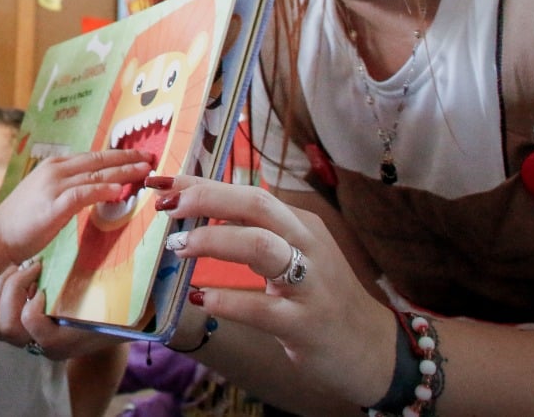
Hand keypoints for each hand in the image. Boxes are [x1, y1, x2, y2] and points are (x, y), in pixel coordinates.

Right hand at [0, 149, 152, 263]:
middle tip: (149, 158)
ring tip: (143, 172)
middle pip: (98, 161)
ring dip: (122, 172)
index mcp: (54, 166)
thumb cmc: (21, 220)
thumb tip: (93, 189)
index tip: (136, 156)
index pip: (92, 157)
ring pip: (95, 175)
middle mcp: (55, 170)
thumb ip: (68, 189)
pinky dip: (101, 190)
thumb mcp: (46, 195)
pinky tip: (117, 191)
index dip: (116, 156)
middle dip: (126, 159)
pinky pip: (83, 194)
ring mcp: (54, 186)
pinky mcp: (54, 204)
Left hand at [0, 259, 121, 359]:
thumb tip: (143, 278)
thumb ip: (121, 294)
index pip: (31, 323)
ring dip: (0, 291)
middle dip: (11, 290)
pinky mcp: (18, 325)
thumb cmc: (121, 309)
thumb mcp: (123, 303)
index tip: (46, 279)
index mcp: (63, 341)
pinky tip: (17, 273)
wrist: (114, 325)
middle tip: (31, 267)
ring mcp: (27, 337)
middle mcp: (41, 344)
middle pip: (6, 326)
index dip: (33, 301)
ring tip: (20, 268)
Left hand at [149, 175, 396, 407]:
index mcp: (299, 225)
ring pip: (261, 246)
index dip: (201, 184)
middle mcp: (308, 246)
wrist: (373, 351)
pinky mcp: (306, 324)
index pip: (247, 192)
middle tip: (166, 206)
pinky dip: (227, 300)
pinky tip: (199, 297)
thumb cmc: (320, 299)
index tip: (160, 181)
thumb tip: (195, 210)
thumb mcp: (292, 256)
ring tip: (178, 247)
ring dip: (214, 241)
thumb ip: (253, 233)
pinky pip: (262, 308)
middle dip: (207, 198)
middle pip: (256, 205)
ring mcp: (310, 285)